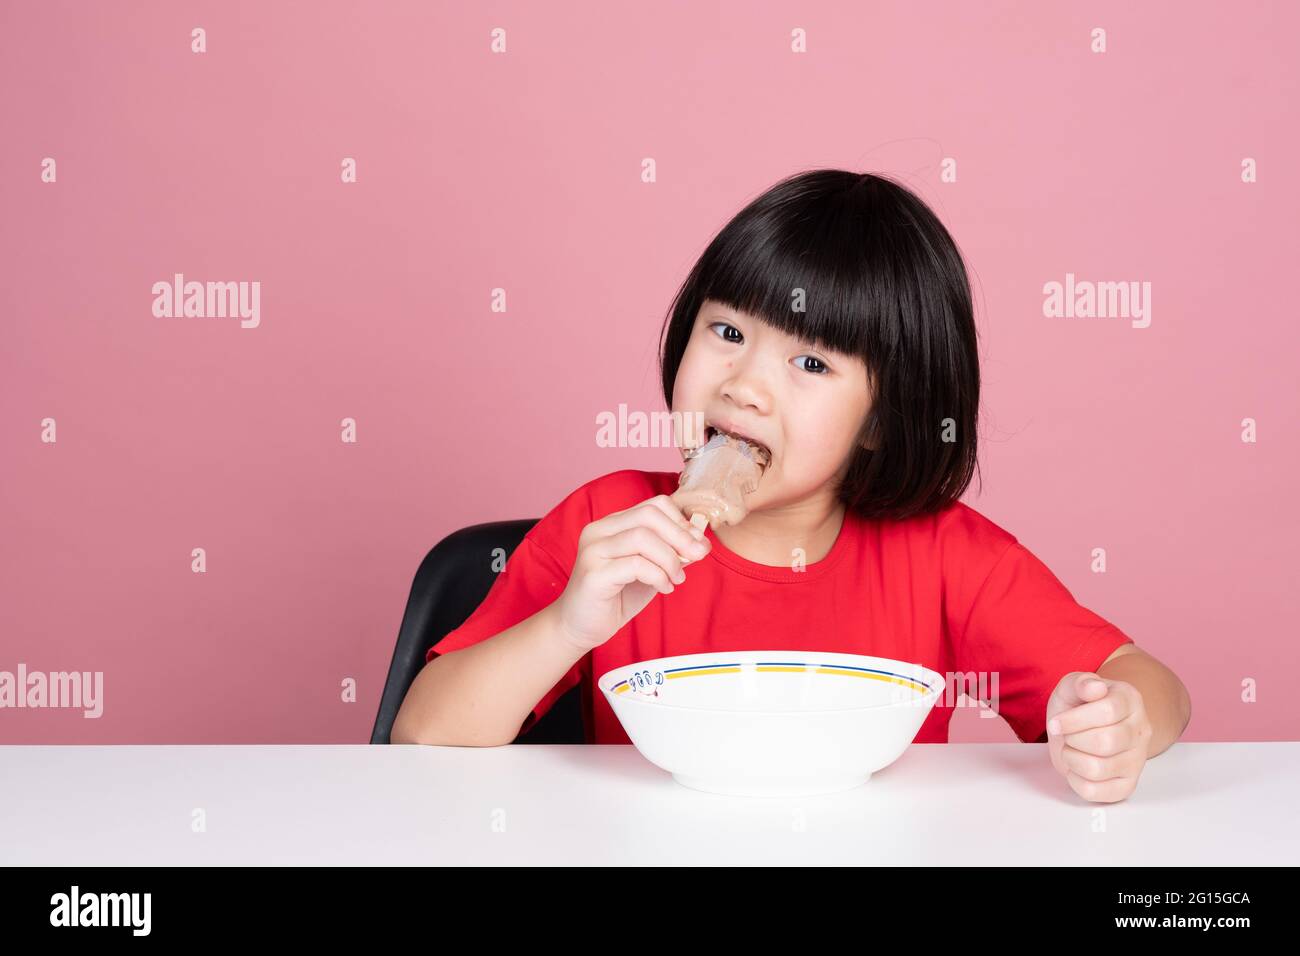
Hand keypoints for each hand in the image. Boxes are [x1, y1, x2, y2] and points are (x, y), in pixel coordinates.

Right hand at [550, 495, 709, 651]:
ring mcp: (593, 551)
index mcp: (612, 524)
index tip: (697, 543)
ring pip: (642, 537)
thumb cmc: (616, 597)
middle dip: (681, 536)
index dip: (681, 521)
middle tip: (698, 556)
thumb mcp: (650, 570)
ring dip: (670, 558)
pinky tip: (664, 588)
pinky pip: (635, 565)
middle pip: (649, 515)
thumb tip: (700, 541)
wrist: (580, 627)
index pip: (654, 505)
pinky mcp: (593, 575)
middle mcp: (599, 531)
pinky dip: (658, 575)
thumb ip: (670, 553)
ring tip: (677, 578)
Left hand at [1045, 671, 1152, 802]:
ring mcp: (1137, 760)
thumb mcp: (1072, 687)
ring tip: (1072, 750)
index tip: (1054, 723)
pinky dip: (1076, 781)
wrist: (1084, 728)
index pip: (1107, 712)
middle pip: (1105, 742)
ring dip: (1072, 760)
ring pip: (1098, 769)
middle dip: (1073, 739)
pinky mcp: (1127, 784)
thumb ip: (1080, 683)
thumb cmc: (1078, 706)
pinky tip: (1077, 768)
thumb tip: (1094, 688)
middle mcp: (1141, 730)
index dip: (1074, 720)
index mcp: (1130, 700)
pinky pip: (1097, 792)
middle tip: (1068, 736)